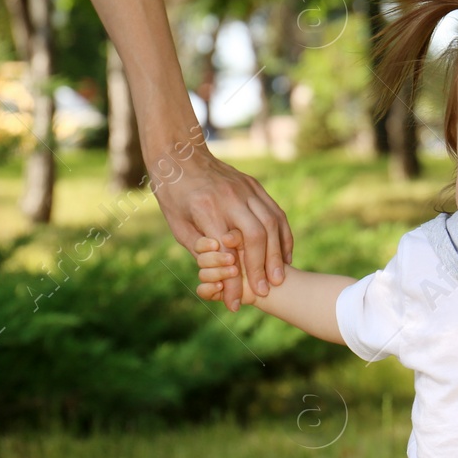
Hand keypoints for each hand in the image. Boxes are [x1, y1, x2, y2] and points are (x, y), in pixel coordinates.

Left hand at [150, 144, 291, 310]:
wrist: (180, 154)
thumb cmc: (174, 194)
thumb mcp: (177, 225)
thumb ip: (201, 249)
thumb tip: (222, 274)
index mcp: (206, 209)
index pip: (225, 253)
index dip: (232, 282)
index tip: (235, 304)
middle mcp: (230, 198)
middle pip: (256, 237)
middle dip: (262, 268)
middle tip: (267, 291)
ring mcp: (246, 189)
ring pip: (271, 224)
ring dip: (278, 254)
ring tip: (280, 277)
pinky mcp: (255, 186)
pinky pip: (275, 213)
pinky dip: (283, 235)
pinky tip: (284, 254)